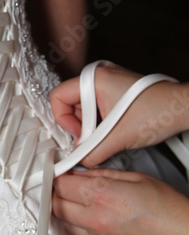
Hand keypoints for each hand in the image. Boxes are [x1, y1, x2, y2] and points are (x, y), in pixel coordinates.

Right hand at [50, 63, 185, 166]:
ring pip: (84, 106)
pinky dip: (100, 120)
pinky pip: (97, 105)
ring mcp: (108, 80)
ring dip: (91, 125)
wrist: (182, 108)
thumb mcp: (118, 137)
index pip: (58, 97)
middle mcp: (99, 75)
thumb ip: (92, 151)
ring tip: (108, 136)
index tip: (79, 135)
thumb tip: (79, 159)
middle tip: (95, 139)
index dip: (64, 120)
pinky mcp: (116, 88)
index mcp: (94, 79)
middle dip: (80, 126)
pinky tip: (113, 130)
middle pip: (70, 103)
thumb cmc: (157, 112)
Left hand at [53, 168, 188, 234]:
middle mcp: (95, 219)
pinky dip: (75, 223)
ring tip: (72, 198)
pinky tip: (84, 214)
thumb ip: (102, 174)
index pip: (61, 185)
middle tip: (62, 183)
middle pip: (56, 204)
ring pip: (63, 222)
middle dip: (56, 191)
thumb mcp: (135, 177)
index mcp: (101, 196)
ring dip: (62, 208)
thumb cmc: (168, 208)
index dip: (56, 176)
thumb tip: (82, 173)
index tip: (58, 172)